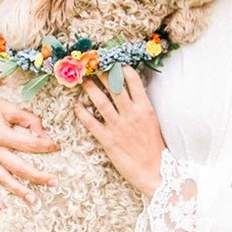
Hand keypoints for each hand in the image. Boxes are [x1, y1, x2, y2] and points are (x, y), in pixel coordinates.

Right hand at [0, 67, 59, 204]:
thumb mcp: (11, 108)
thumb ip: (30, 120)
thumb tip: (44, 135)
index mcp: (0, 134)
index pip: (28, 145)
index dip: (45, 146)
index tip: (57, 146)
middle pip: (18, 167)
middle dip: (37, 176)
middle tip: (55, 182)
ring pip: (4, 179)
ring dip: (19, 191)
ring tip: (34, 201)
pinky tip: (3, 208)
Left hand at [74, 66, 165, 198]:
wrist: (155, 171)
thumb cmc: (155, 147)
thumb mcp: (152, 121)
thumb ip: (141, 106)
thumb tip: (130, 90)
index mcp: (144, 107)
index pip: (132, 79)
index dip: (120, 67)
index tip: (111, 60)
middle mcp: (131, 114)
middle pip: (113, 86)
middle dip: (101, 73)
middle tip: (92, 65)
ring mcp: (118, 126)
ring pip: (100, 101)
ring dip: (89, 88)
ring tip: (82, 80)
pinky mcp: (108, 140)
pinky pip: (91, 122)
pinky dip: (82, 112)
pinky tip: (77, 105)